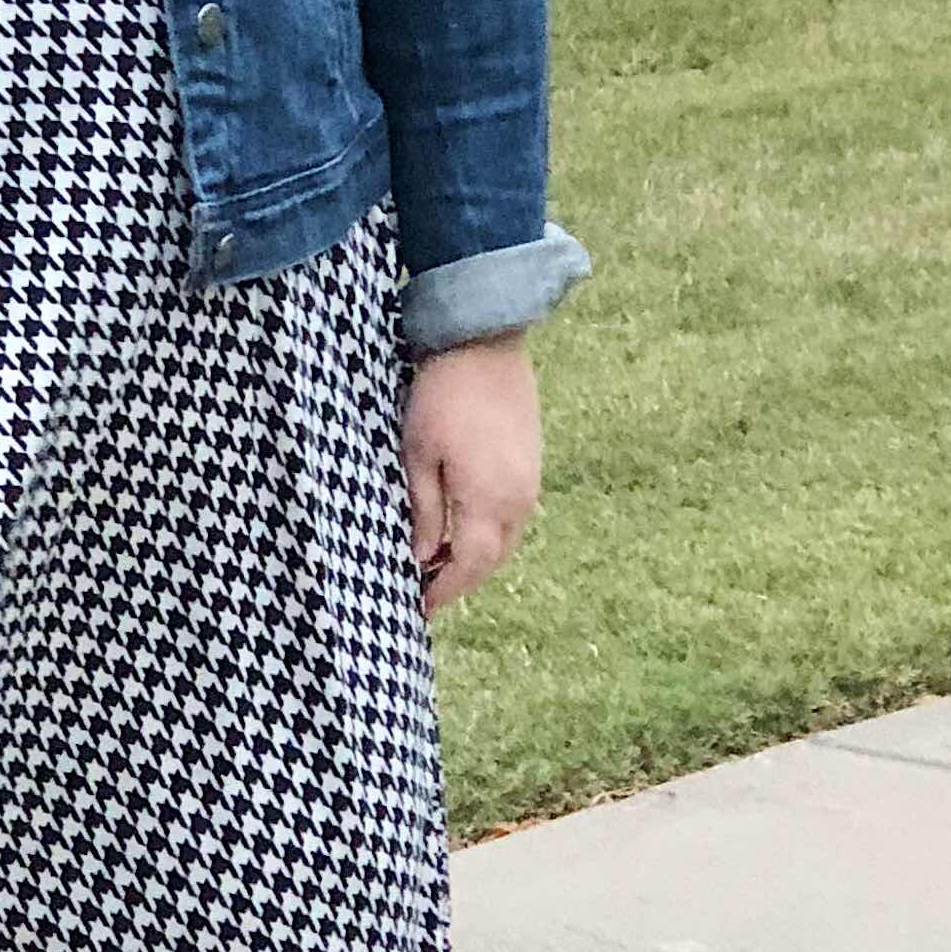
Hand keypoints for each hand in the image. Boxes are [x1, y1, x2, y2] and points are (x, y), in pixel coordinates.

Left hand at [400, 331, 540, 618]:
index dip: (444, 592)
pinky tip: (464, 529)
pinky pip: (513, 515)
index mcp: (490, 501)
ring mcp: (531, 480)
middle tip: (427, 594)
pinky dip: (489, 533)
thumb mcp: (419, 456)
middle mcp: (520, 499)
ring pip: (506, 540)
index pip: (468, 567)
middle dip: (460, 582)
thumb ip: (425, 511)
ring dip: (476, 558)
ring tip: (439, 566)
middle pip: (492, 561)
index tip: (420, 609)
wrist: (484, 343)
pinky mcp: (531, 462)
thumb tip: (423, 557)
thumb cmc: (442, 396)